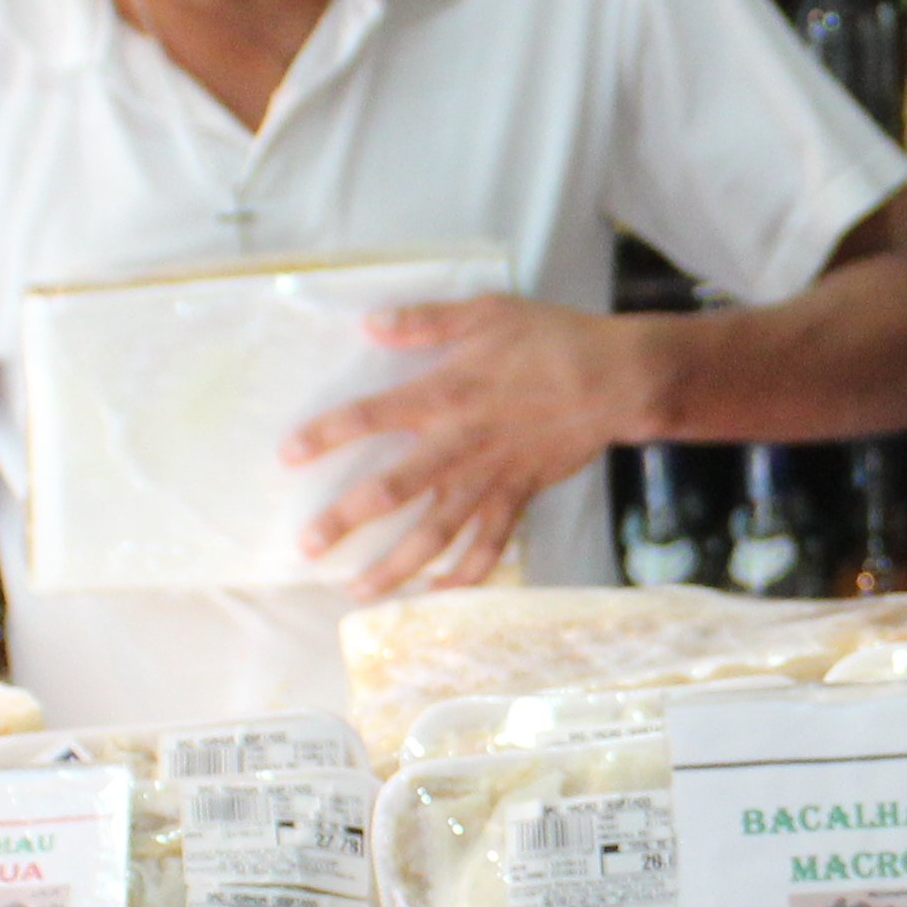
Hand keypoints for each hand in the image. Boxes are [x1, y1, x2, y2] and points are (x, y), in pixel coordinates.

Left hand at [286, 296, 656, 598]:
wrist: (618, 379)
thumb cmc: (550, 339)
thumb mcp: (486, 312)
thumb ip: (425, 320)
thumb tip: (369, 324)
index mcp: (444, 396)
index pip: (371, 417)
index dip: (326, 436)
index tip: (288, 455)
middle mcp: (459, 446)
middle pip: (392, 492)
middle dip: (346, 522)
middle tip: (307, 548)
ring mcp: (489, 478)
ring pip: (435, 534)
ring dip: (395, 567)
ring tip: (357, 592)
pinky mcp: (518, 496)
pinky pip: (488, 546)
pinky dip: (463, 576)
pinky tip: (435, 594)